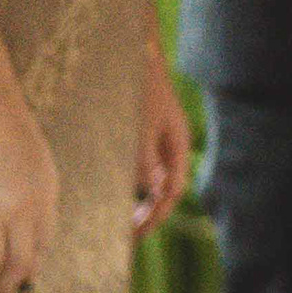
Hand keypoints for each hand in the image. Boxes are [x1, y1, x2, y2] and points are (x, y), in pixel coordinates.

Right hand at [0, 88, 60, 292]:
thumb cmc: (7, 130)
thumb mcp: (38, 163)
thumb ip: (36, 195)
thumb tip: (29, 229)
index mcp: (44, 196)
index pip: (42, 247)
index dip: (30, 269)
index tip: (20, 281)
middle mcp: (20, 207)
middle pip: (17, 263)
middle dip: (6, 287)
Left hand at [134, 56, 194, 236]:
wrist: (136, 54)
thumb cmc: (140, 87)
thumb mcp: (141, 124)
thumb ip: (145, 158)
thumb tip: (152, 189)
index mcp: (177, 145)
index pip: (172, 192)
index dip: (156, 216)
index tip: (136, 235)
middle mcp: (170, 146)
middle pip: (165, 190)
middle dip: (148, 215)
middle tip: (127, 238)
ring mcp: (157, 141)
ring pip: (152, 182)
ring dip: (139, 202)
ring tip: (120, 223)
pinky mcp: (142, 136)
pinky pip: (140, 169)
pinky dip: (131, 186)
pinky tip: (115, 194)